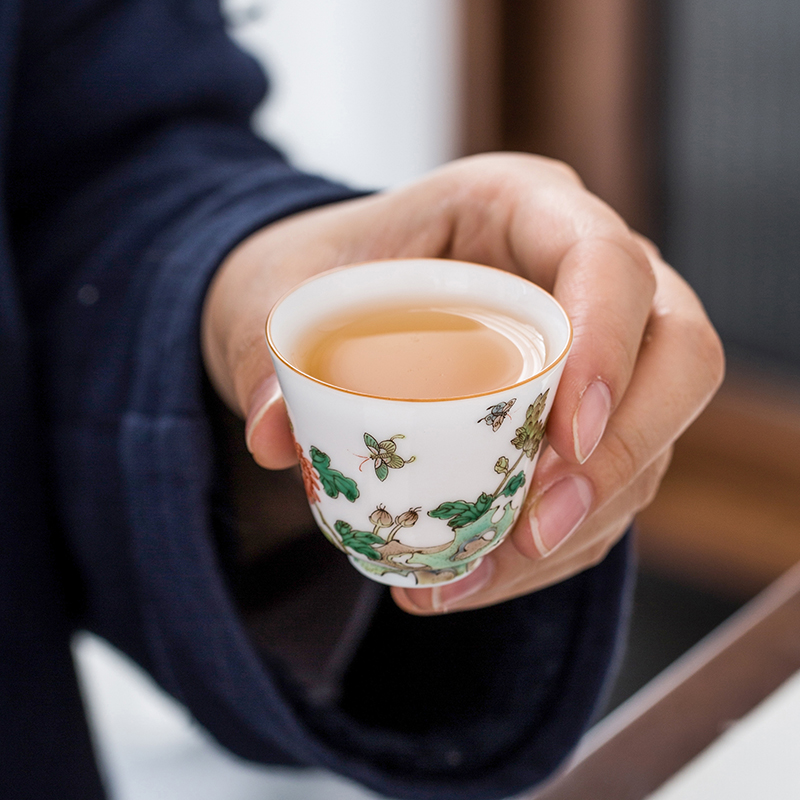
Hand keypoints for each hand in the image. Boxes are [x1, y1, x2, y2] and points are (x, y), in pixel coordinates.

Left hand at [201, 153, 723, 612]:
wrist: (328, 308)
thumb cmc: (319, 276)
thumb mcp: (276, 289)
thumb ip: (265, 348)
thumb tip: (275, 438)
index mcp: (519, 206)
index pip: (608, 261)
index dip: (611, 347)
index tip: (565, 438)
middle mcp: (580, 277)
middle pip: (677, 355)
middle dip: (625, 452)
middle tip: (537, 524)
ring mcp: (596, 351)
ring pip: (649, 439)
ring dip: (580, 524)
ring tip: (476, 574)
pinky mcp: (582, 418)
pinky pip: (605, 487)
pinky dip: (554, 546)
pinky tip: (475, 576)